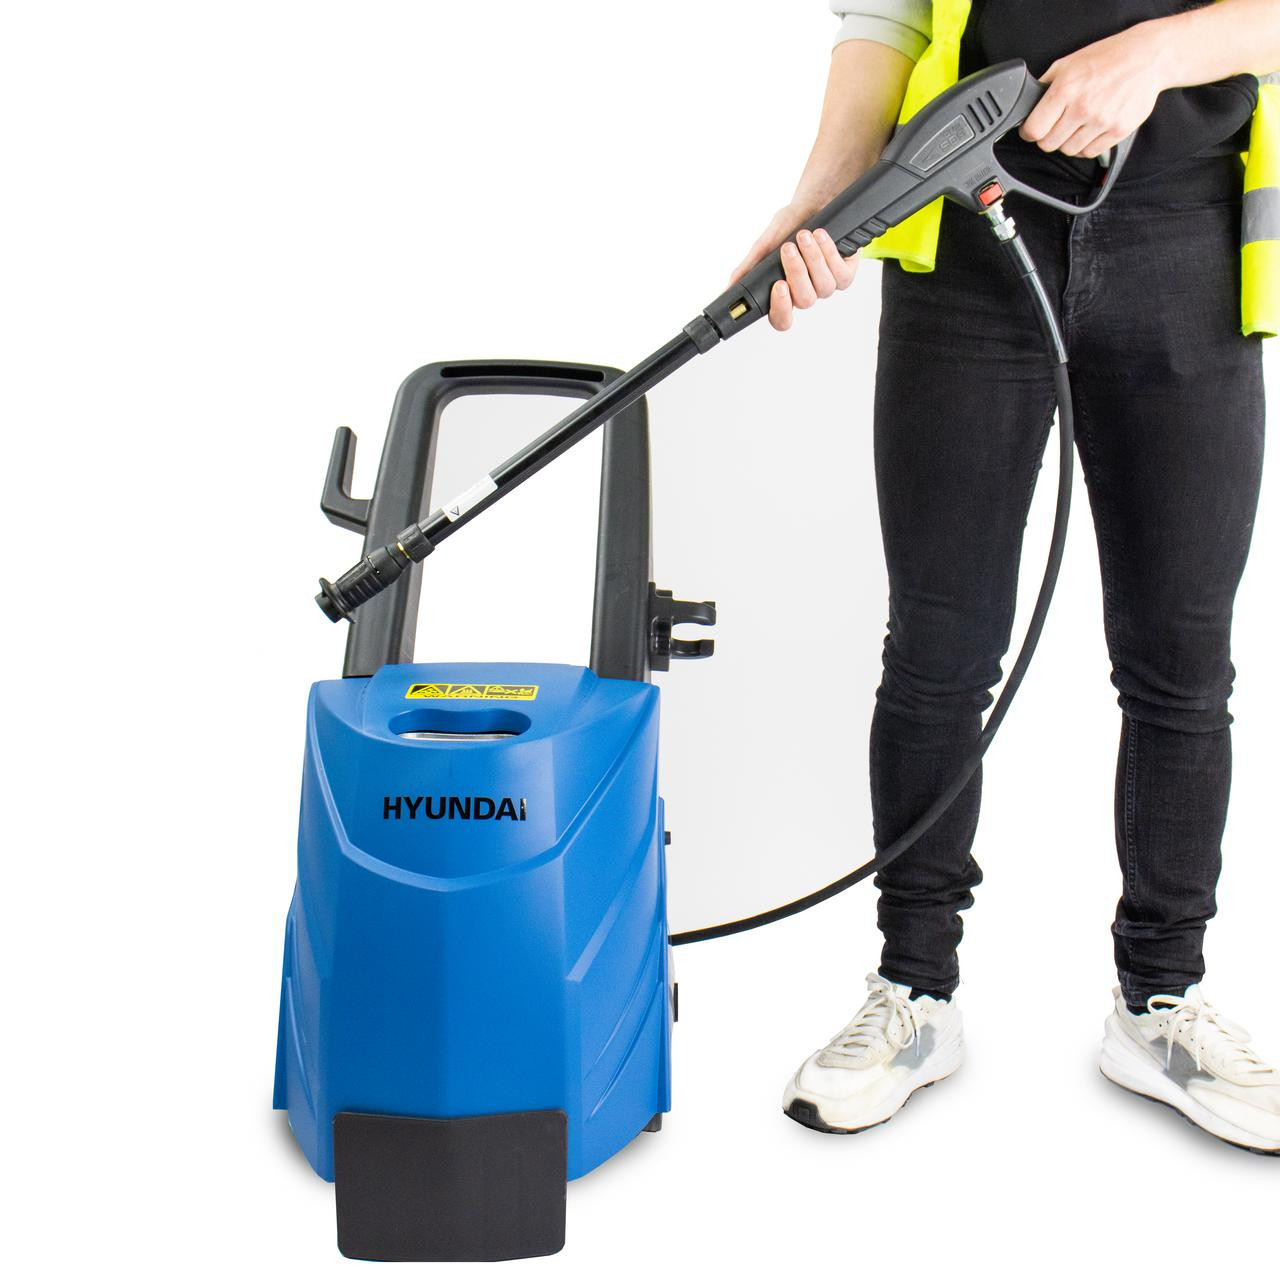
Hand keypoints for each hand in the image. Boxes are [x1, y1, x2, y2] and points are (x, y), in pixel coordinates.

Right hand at [730, 203, 858, 331]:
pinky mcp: (845, 274)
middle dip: (797, 272)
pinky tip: (821, 236)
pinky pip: (840, 275)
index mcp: (784, 294)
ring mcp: (826, 285)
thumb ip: (749, 267)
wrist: (814, 202)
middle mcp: (806, 292)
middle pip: (804, 301)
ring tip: (805, 236)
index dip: (781, 309)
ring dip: (813, 259)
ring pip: (824, 288)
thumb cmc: (789, 225)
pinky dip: (830, 253)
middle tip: (788, 248)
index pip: (781, 319)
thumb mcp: (764, 244)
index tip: (778, 286)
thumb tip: (729, 288)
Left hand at [1020, 26, 1165, 158]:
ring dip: (1068, 141)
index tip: (1033, 129)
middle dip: (1048, 137)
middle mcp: (1082, 107)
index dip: (1029, 132)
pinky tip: (1090, 130)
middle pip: (1048, 145)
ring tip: (1077, 124)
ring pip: (1068, 151)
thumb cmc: (1108, 58)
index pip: (1034, 130)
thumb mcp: (1068, 63)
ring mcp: (1101, 121)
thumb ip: (1045, 86)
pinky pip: (1089, 152)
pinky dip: (1086, 146)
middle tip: (1057, 125)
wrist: (1148, 57)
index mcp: (1066, 89)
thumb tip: (1028, 106)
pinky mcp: (1118, 131)